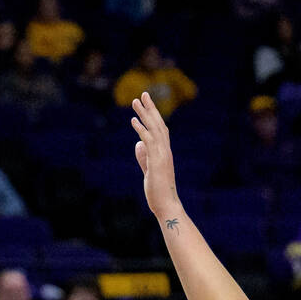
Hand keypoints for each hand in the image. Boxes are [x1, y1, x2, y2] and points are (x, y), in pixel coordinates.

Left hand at [130, 91, 181, 217]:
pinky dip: (141, 129)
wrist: (167, 205)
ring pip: (154, 129)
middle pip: (158, 124)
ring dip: (145, 114)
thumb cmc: (158, 192)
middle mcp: (165, 150)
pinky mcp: (157, 161)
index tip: (147, 104)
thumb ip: (144, 158)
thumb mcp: (149, 171)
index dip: (153, 116)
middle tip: (143, 94)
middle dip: (150, 108)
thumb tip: (138, 145)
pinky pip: (149, 141)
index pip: (160, 129)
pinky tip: (133, 121)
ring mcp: (162, 155)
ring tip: (136, 101)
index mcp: (164, 152)